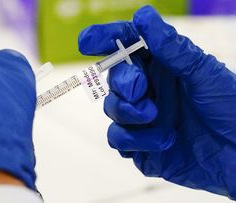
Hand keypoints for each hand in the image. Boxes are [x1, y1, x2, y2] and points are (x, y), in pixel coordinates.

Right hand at [79, 6, 235, 199]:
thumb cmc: (230, 109)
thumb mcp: (204, 73)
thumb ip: (172, 48)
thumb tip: (143, 16)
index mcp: (163, 66)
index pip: (127, 46)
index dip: (104, 39)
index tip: (86, 41)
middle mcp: (149, 90)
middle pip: (115, 78)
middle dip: (124, 82)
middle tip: (141, 88)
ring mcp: (142, 118)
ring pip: (112, 108)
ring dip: (129, 112)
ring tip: (155, 116)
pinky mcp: (140, 145)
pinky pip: (118, 139)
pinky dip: (135, 140)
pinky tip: (163, 140)